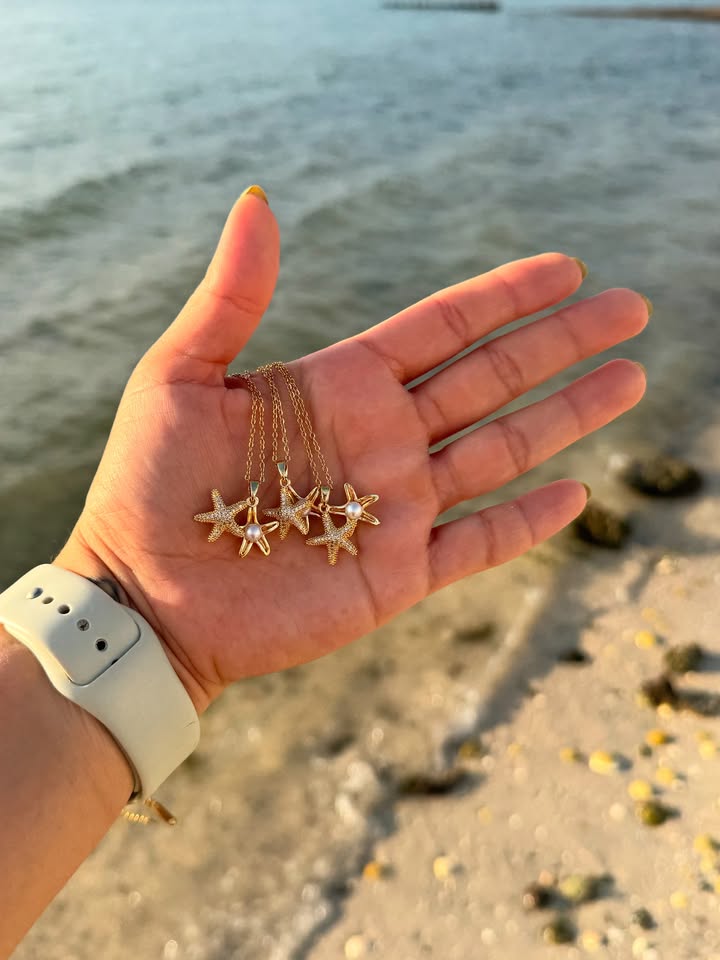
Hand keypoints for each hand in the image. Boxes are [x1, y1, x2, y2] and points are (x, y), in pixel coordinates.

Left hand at [56, 189, 648, 713]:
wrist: (145, 597)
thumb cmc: (149, 486)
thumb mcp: (179, 377)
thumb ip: (231, 297)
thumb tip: (259, 201)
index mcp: (341, 387)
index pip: (444, 330)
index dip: (506, 298)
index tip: (566, 269)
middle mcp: (382, 440)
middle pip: (492, 380)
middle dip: (562, 344)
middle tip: (630, 308)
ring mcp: (397, 508)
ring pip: (501, 453)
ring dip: (567, 417)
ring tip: (629, 377)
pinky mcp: (398, 573)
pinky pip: (478, 541)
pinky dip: (526, 521)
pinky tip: (576, 493)